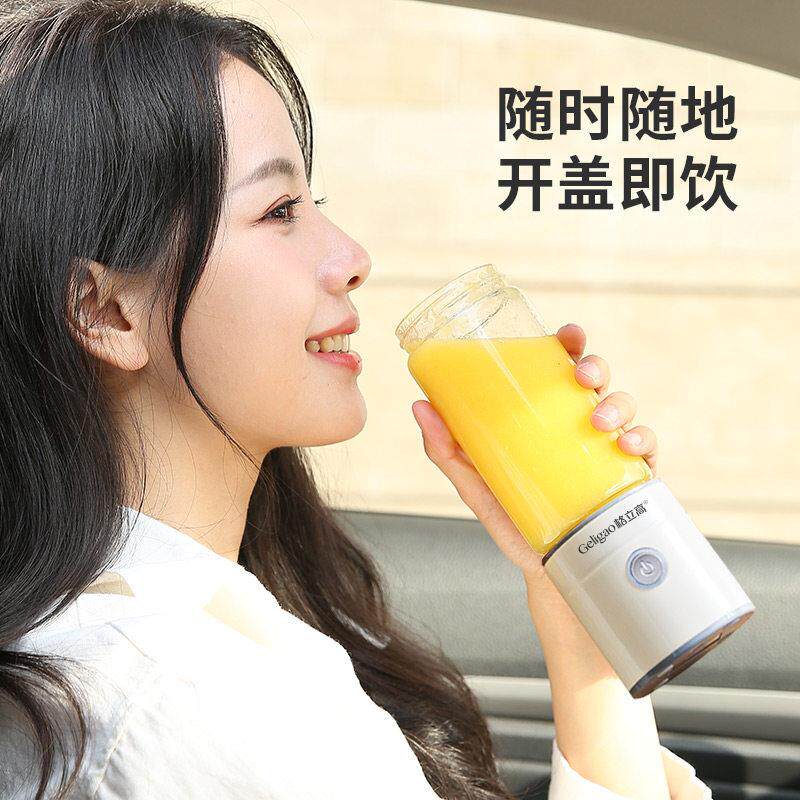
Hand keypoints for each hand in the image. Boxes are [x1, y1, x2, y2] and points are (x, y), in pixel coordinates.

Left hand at [411, 322, 657, 581]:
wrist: (544, 572)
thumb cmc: (513, 520)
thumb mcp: (475, 484)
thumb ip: (447, 450)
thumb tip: (418, 406)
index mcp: (546, 417)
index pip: (560, 369)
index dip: (569, 344)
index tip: (566, 335)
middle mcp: (579, 425)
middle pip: (595, 380)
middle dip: (594, 365)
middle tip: (581, 374)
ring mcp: (608, 449)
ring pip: (624, 405)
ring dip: (617, 403)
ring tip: (599, 420)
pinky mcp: (631, 477)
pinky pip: (647, 447)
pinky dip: (642, 439)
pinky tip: (626, 445)